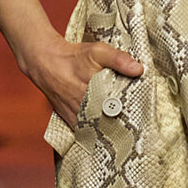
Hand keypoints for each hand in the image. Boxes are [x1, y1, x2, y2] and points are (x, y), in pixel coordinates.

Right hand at [28, 38, 143, 128]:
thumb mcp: (97, 52)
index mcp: (93, 93)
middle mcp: (84, 109)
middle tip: (136, 130)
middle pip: (110, 125)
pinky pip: (86, 134)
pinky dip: (96, 134)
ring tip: (124, 135)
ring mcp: (76, 117)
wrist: (46, 63)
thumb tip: (138, 69)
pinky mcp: (70, 121)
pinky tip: (106, 134)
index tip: (141, 120)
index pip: (118, 112)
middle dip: (123, 127)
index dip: (131, 117)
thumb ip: (118, 59)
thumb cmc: (72, 58)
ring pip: (98, 132)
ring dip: (110, 132)